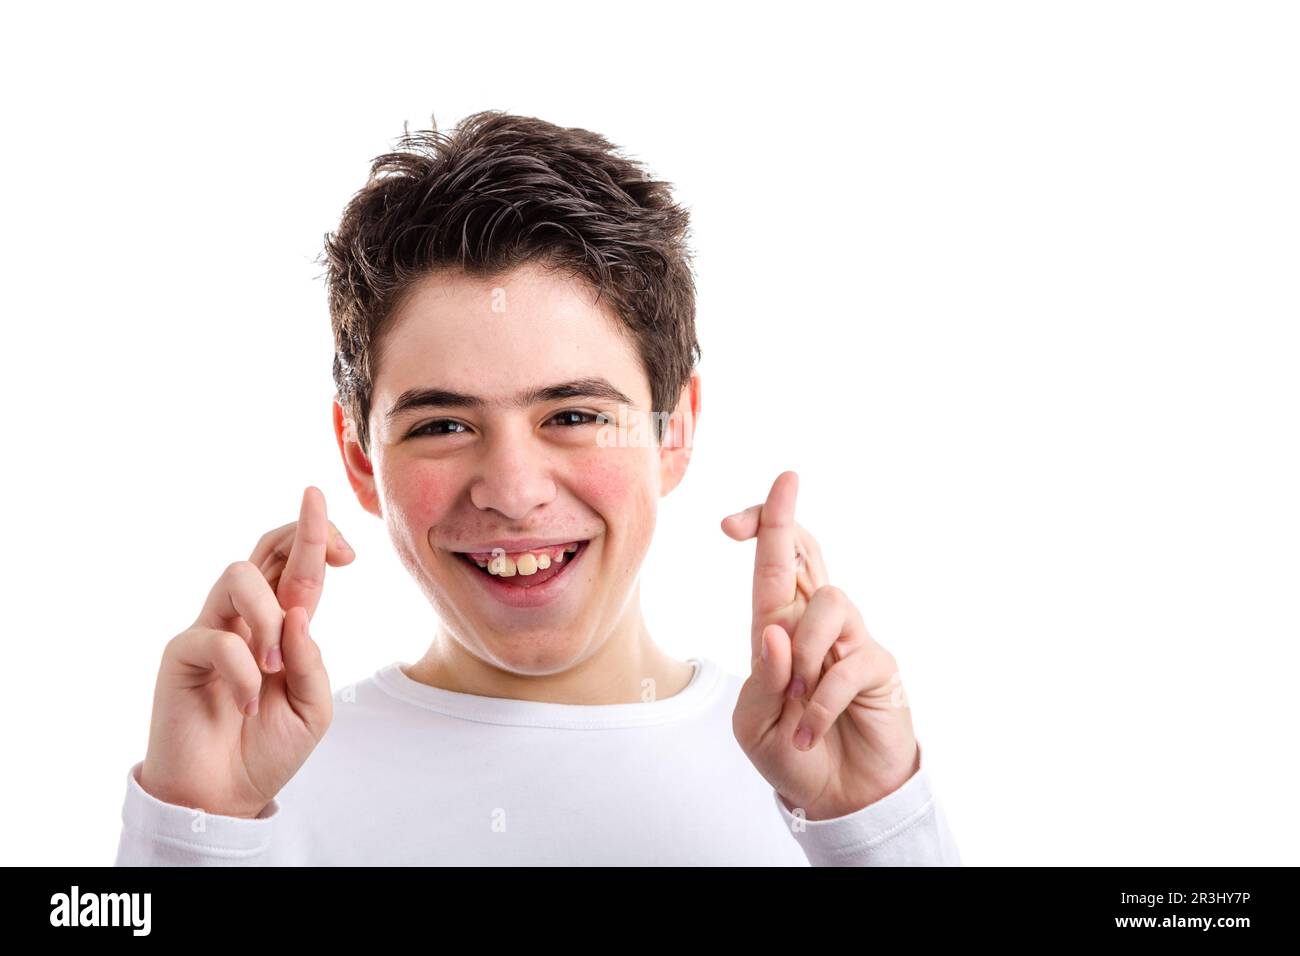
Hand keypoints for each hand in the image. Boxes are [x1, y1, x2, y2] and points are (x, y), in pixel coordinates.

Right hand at [138, 486, 353, 817]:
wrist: (223, 796)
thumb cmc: (266, 749)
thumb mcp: (312, 708)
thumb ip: (312, 662)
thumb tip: (297, 614)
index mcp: (283, 627)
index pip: (300, 568)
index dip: (319, 539)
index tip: (351, 547)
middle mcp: (246, 619)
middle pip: (265, 549)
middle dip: (299, 529)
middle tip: (327, 530)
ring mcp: (211, 630)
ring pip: (237, 575)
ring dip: (267, 612)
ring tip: (275, 664)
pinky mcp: (181, 653)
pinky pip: (216, 639)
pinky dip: (242, 670)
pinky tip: (245, 703)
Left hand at [723, 471, 920, 820]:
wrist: (837, 800)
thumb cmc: (791, 753)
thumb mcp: (756, 724)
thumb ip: (762, 680)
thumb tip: (776, 633)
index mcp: (775, 631)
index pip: (770, 567)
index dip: (761, 530)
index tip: (732, 518)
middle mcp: (814, 626)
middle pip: (804, 553)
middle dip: (783, 521)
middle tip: (783, 488)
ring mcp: (850, 641)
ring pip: (827, 602)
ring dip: (805, 651)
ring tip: (797, 698)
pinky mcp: (878, 667)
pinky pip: (848, 664)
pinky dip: (822, 703)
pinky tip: (810, 731)